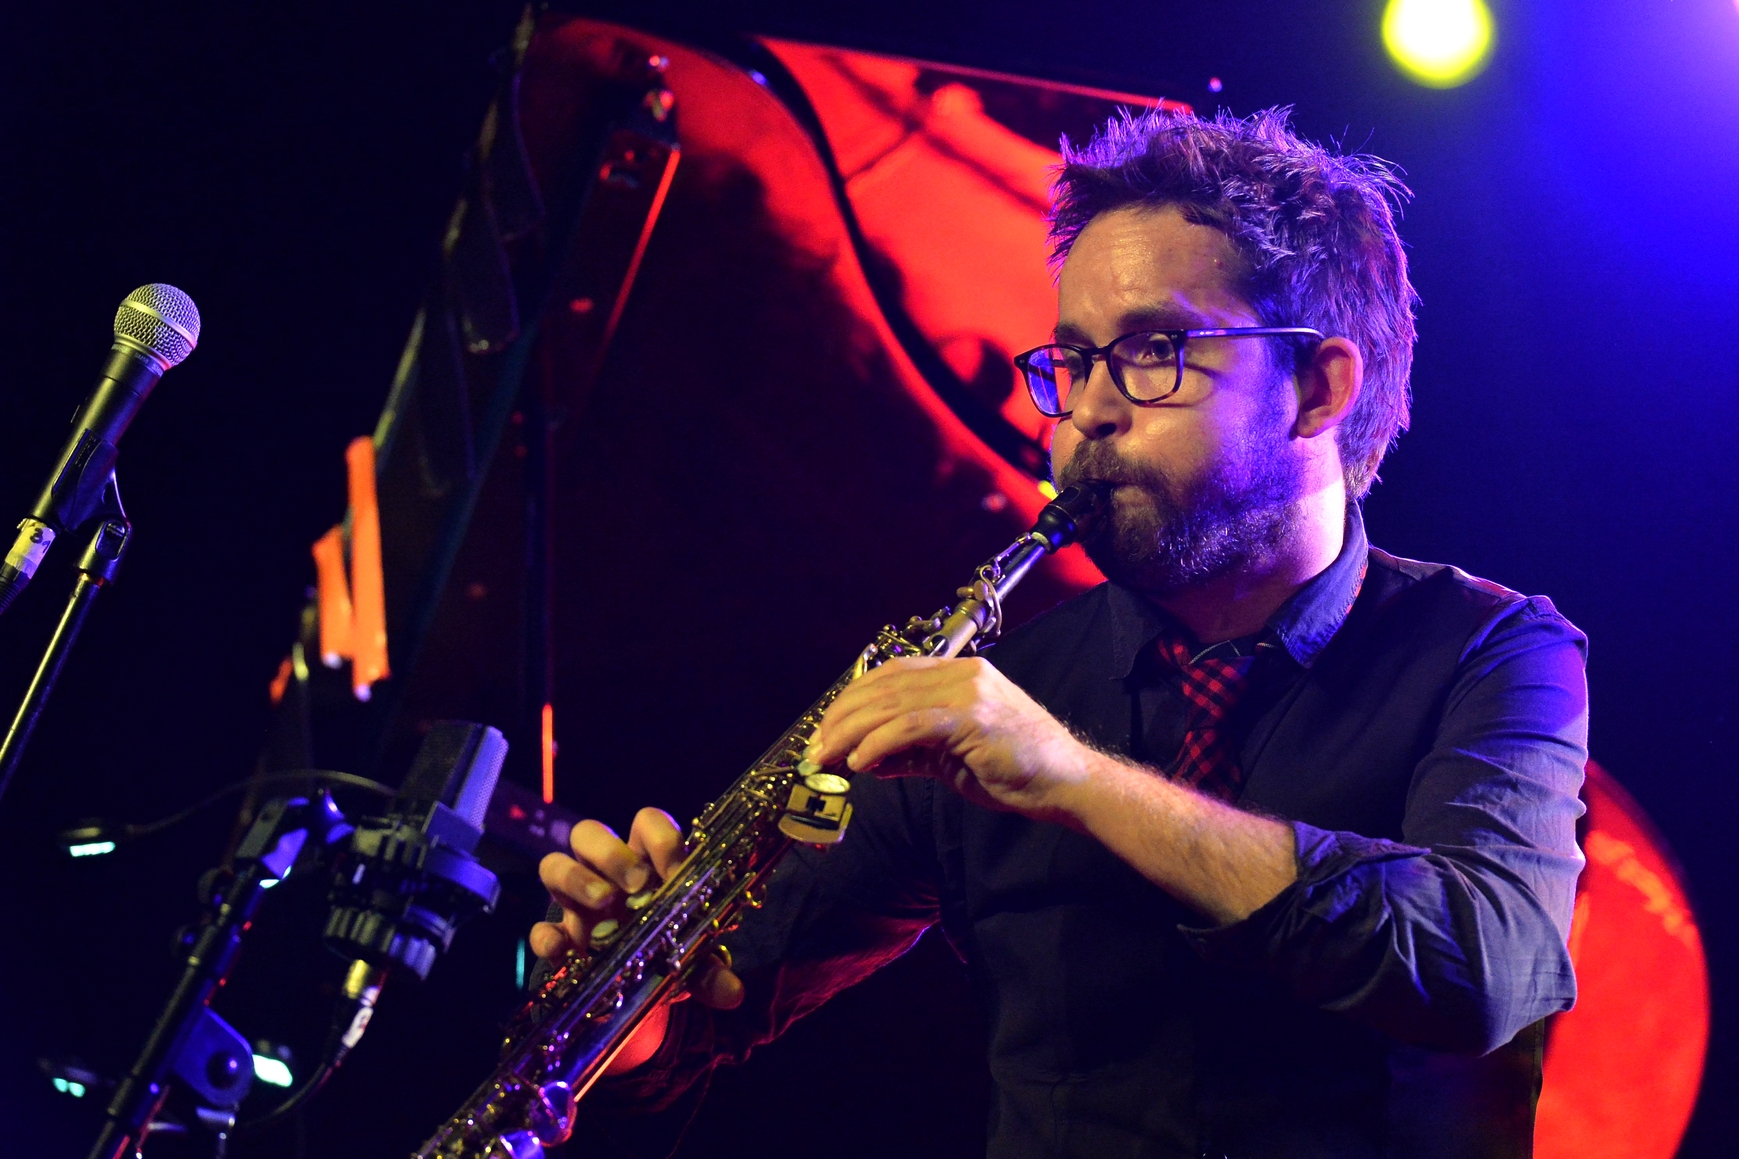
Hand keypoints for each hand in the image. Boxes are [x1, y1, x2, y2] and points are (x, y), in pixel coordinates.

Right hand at [532, 807, 743, 1072]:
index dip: (660, 837)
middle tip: (633, 884)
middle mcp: (606, 874)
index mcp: (646, 863)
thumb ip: (710, 972)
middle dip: (609, 853)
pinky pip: (540, 929)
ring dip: (576, 880)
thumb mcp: (694, 963)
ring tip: (603, 905)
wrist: (640, 991)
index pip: (646, 824)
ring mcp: (576, 903)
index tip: (676, 868)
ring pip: (553, 865)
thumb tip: (733, 993)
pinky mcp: (560, 937)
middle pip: (589, 832)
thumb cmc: (671, 952)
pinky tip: (566, 953)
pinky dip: (548, 938)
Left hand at [809, 656, 1091, 822]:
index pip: (891, 675)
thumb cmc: (1016, 770)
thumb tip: (867, 759)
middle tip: (815, 748)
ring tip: (828, 758)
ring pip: (891, 704)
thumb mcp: (953, 756)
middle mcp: (963, 673)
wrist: (1067, 781)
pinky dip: (880, 744)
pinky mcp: (973, 717)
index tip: (825, 729)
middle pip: (884, 686)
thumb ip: (912, 752)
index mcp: (959, 673)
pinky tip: (861, 764)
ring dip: (851, 733)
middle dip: (841, 718)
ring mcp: (969, 692)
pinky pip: (912, 726)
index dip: (852, 699)